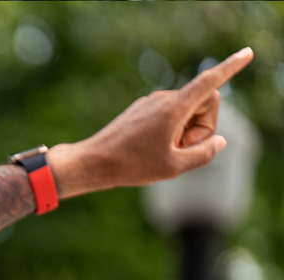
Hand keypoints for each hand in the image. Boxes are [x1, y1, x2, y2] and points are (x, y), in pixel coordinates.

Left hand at [48, 47, 253, 198]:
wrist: (92, 162)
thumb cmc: (130, 166)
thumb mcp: (174, 167)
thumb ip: (204, 153)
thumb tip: (218, 141)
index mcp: (174, 107)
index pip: (209, 82)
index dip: (231, 68)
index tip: (247, 54)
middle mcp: (164, 98)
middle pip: (205, 102)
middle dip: (203, 125)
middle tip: (182, 148)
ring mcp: (151, 102)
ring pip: (188, 110)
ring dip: (186, 130)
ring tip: (163, 151)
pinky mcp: (142, 109)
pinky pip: (171, 115)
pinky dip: (172, 131)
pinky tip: (152, 148)